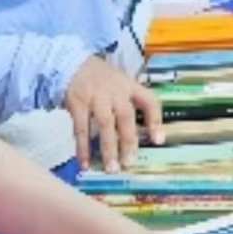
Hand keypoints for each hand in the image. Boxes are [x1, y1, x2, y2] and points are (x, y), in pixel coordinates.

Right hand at [64, 55, 163, 170]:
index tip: (159, 140)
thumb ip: (129, 104)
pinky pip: (82, 129)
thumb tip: (140, 136)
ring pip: (105, 124)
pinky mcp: (78, 103)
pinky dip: (83, 148)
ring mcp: (96, 97)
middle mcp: (115, 91)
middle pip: (126, 115)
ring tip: (111, 168)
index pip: (148, 100)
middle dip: (129, 140)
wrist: (73, 64)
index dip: (155, 120)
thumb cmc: (102, 81)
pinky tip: (85, 164)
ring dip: (108, 148)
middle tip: (130, 162)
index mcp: (129, 86)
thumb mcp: (120, 84)